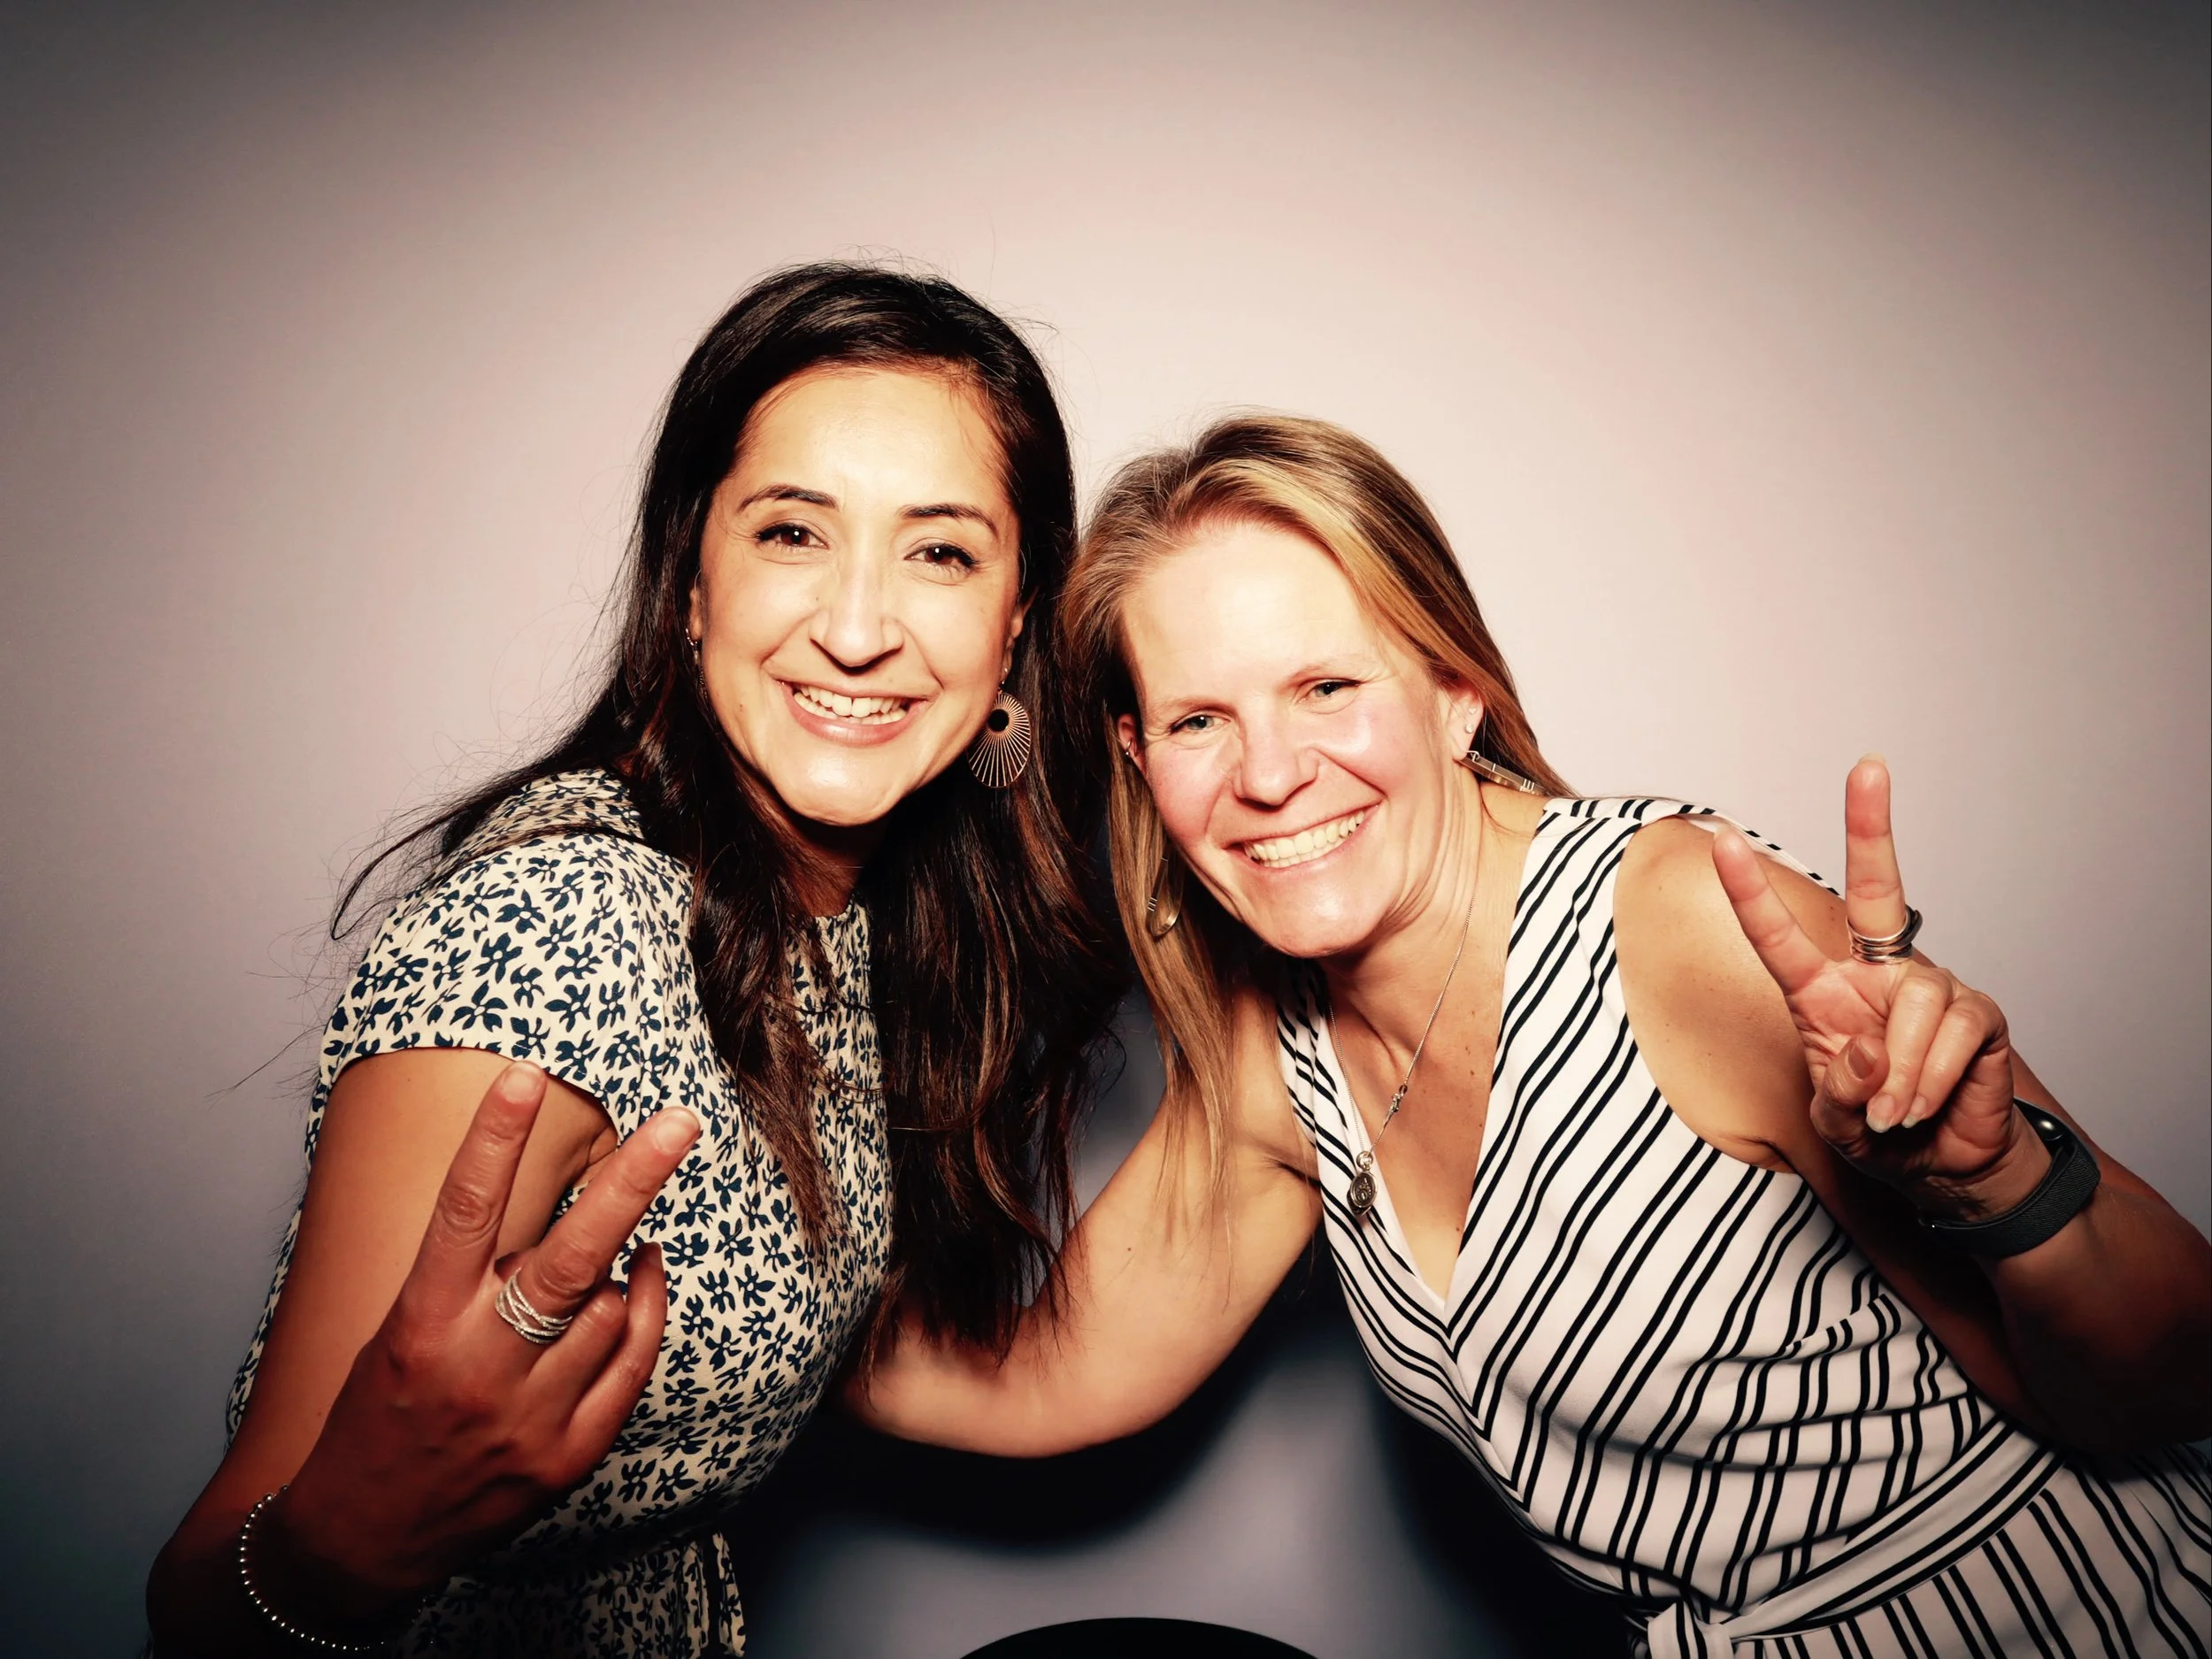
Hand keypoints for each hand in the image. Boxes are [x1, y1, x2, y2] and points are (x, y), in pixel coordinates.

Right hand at [268, 1064, 697, 1620]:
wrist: (357, 1543)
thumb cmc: (376, 1418)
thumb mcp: (397, 1334)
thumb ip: (464, 1277)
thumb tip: (555, 1208)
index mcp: (421, 1326)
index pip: (462, 1213)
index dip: (494, 1139)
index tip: (524, 1074)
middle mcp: (477, 1367)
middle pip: (569, 1259)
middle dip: (629, 1183)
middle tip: (677, 1123)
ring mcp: (529, 1417)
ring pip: (610, 1307)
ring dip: (619, 1267)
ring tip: (606, 1250)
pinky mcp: (567, 1458)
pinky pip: (632, 1364)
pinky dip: (646, 1311)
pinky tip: (645, 1278)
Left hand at [1710, 757, 2046, 1219]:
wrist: (1946, 1173)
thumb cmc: (1880, 1134)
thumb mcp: (1836, 1121)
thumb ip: (1839, 1088)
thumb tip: (1868, 1045)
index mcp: (1824, 995)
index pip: (1780, 937)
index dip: (1750, 890)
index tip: (1721, 840)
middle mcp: (1878, 978)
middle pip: (1878, 890)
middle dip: (1872, 826)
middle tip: (1868, 767)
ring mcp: (1932, 991)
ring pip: (1914, 1006)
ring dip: (1901, 1075)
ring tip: (1896, 1113)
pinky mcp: (1980, 1018)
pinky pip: (1955, 1036)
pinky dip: (1933, 1081)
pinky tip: (1926, 1107)